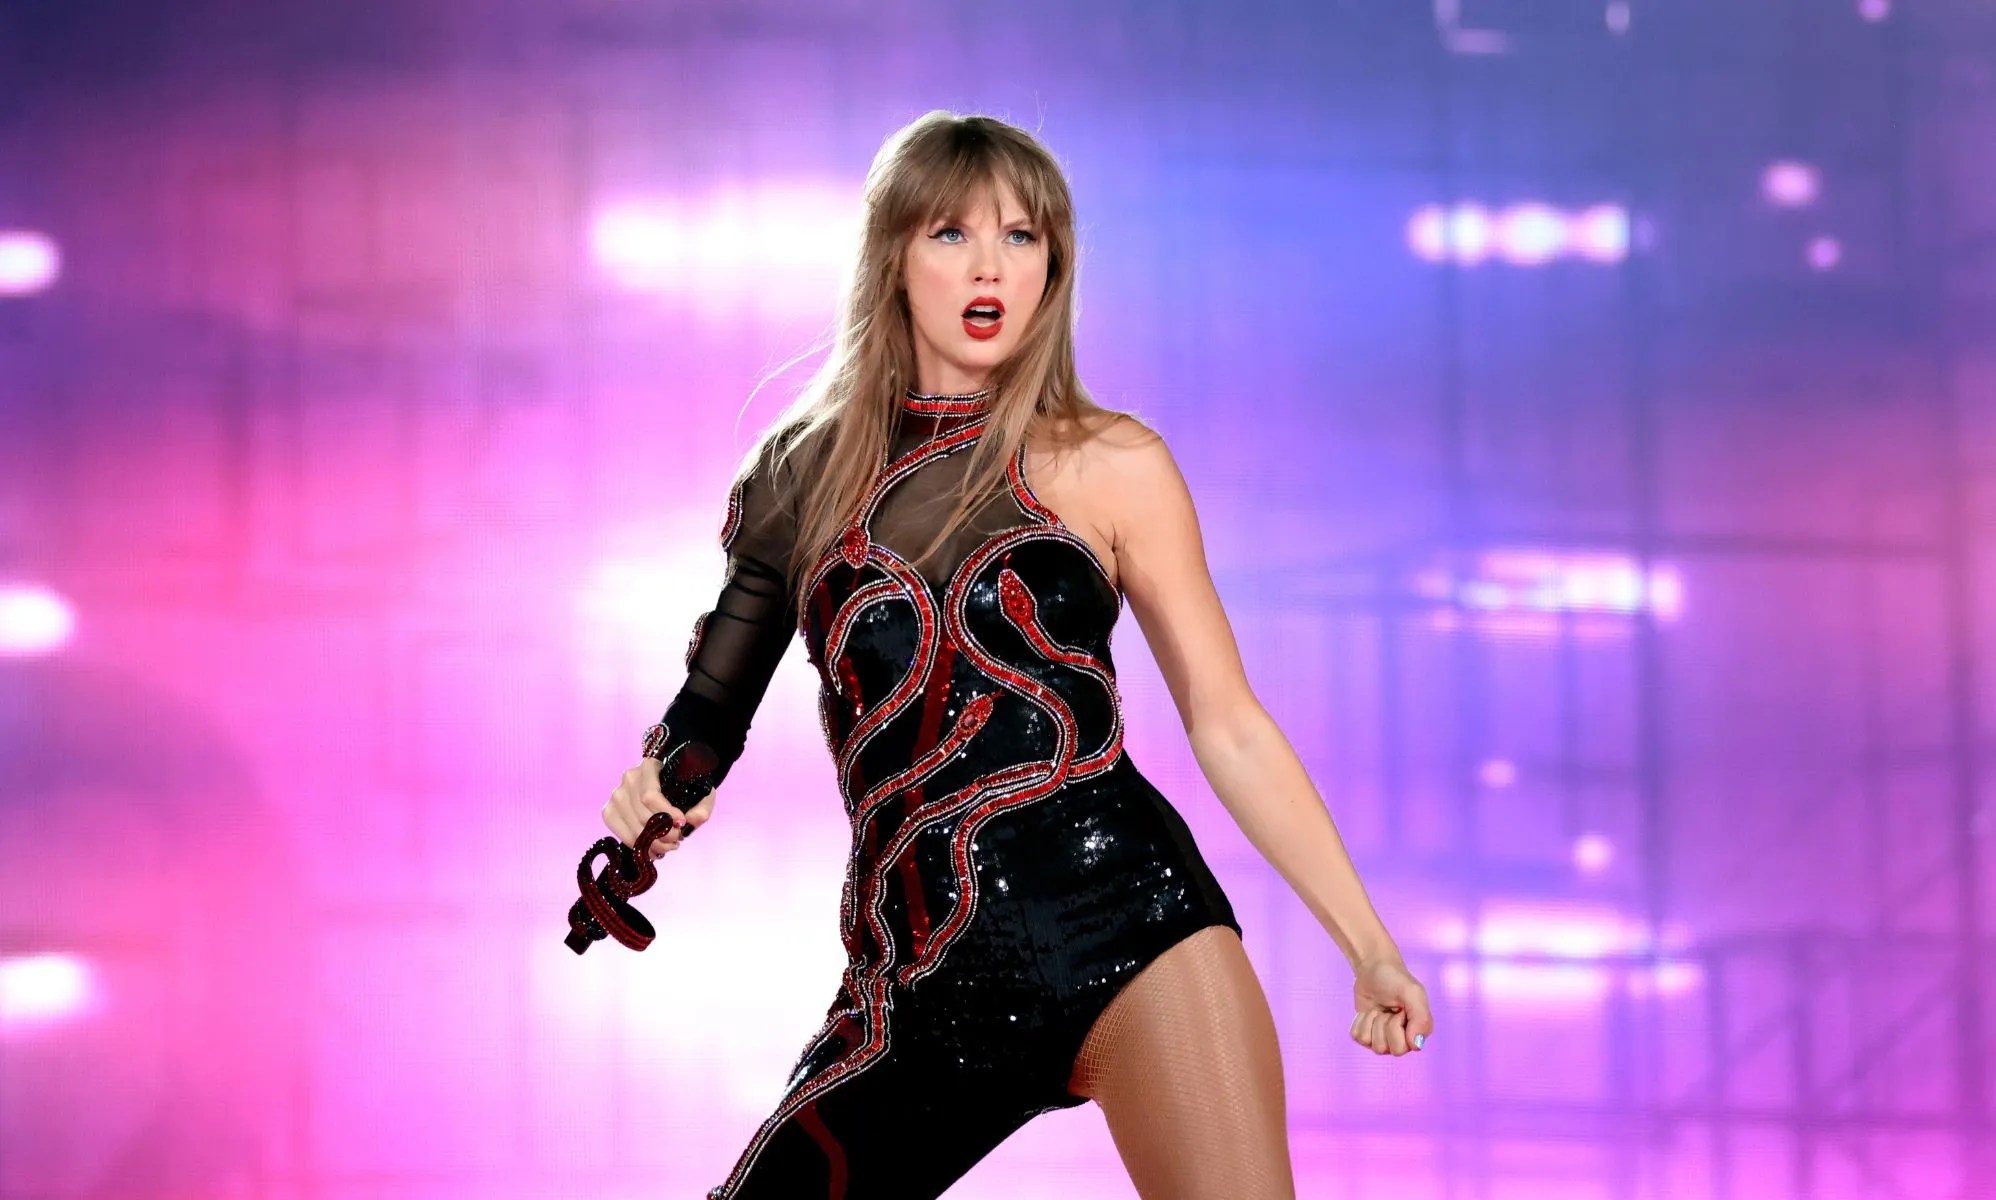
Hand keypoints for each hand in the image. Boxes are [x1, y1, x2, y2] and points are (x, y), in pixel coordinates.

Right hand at [602, 758, 716, 859]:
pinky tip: (653, 849)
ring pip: (634, 828)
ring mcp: (616, 795)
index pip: (650, 795)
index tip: (682, 823)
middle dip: (663, 834)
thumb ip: (701, 808)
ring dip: (653, 843)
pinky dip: (639, 846)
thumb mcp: (700, 793)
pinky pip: (622, 835)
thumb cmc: (684, 787)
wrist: (666, 784)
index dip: (666, 814)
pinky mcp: (609, 812)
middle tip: (678, 839)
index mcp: (649, 766)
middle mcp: (629, 778)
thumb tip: (691, 822)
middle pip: (642, 815)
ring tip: (669, 845)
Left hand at [1350, 955, 1432, 1056]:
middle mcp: (1403, 1039)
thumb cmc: (1396, 980)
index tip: (1399, 1011)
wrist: (1373, 968)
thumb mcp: (1413, 993)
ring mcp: (1384, 1038)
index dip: (1396, 1027)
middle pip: (1385, 1049)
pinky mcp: (1367, 1034)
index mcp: (1418, 1033)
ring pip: (1371, 1045)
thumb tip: (1416, 1046)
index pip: (1403, 1047)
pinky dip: (1360, 1021)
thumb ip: (1421, 1019)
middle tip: (1387, 1011)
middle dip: (1382, 1025)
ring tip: (1379, 1009)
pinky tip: (1369, 1011)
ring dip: (1371, 1022)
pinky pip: (1358, 1038)